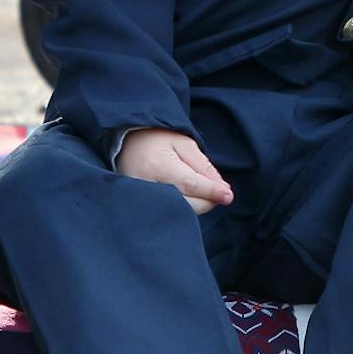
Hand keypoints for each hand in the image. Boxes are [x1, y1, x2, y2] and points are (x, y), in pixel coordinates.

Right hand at [116, 128, 234, 213]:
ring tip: (200, 191)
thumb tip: (223, 190)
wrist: (124, 142)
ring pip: (178, 213)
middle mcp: (147, 186)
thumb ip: (203, 166)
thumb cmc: (156, 139)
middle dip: (207, 201)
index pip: (191, 185)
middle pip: (186, 205)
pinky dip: (181, 209)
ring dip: (195, 206)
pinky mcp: (138, 207)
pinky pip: (166, 214)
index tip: (228, 196)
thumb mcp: (183, 143)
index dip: (212, 192)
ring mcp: (140, 199)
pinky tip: (186, 198)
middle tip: (218, 193)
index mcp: (159, 166)